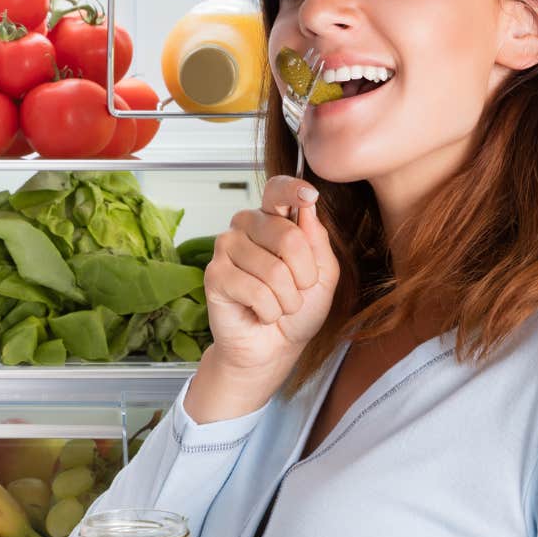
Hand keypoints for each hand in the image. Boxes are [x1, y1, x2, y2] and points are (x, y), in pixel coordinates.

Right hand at [187, 177, 340, 420]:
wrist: (275, 347)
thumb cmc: (297, 309)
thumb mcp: (323, 274)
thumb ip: (317, 240)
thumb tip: (306, 206)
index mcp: (273, 219)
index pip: (277, 190)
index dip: (292, 189)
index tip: (309, 195)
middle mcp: (246, 226)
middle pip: (288, 236)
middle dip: (304, 275)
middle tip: (296, 291)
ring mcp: (227, 248)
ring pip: (274, 270)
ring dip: (287, 299)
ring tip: (277, 305)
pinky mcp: (215, 275)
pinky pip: (256, 290)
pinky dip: (269, 310)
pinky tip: (259, 312)